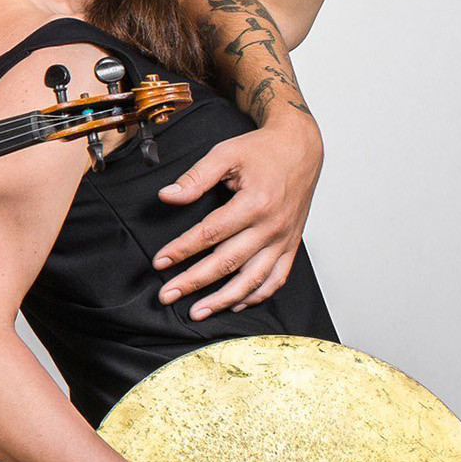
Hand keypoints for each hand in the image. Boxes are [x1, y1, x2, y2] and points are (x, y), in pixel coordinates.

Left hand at [153, 119, 321, 317]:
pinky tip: (235, 304)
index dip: (182, 249)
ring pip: (253, 280)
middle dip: (194, 282)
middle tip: (167, 295)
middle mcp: (272, 226)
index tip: (159, 262)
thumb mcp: (226, 154)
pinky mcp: (291, 245)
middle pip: (227, 262)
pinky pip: (276, 279)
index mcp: (255, 203)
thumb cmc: (262, 151)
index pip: (211, 234)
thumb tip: (167, 197)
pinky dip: (256, 296)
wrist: (300, 149)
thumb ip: (196, 177)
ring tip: (197, 312)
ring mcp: (284, 239)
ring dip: (223, 299)